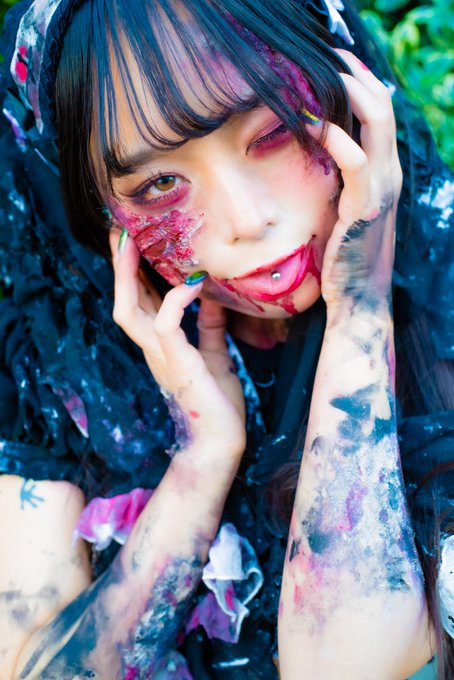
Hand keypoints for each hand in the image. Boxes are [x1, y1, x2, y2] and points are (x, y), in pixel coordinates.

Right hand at [109, 228, 245, 466]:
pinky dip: (177, 300)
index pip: (138, 303)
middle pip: (123, 301)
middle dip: (120, 266)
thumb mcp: (215, 355)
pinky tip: (193, 282)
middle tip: (121, 231)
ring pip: (129, 310)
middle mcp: (153, 348)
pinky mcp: (178, 363)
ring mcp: (161, 356)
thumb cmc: (218, 402)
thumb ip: (210, 328)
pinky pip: (167, 325)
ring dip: (129, 275)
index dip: (130, 273)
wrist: (220, 441)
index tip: (131, 242)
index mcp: (160, 345)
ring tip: (135, 243)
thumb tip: (212, 298)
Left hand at [313, 50, 402, 311]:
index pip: (381, 112)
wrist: (357, 295)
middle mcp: (389, 173)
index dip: (362, 82)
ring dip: (350, 93)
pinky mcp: (365, 206)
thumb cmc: (344, 254)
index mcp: (385, 171)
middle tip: (326, 56)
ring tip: (319, 78)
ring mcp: (382, 188)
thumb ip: (339, 179)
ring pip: (377, 123)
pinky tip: (315, 126)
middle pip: (384, 106)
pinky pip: (356, 161)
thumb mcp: (344, 207)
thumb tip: (317, 152)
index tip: (335, 62)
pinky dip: (337, 138)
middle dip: (357, 75)